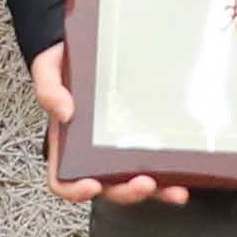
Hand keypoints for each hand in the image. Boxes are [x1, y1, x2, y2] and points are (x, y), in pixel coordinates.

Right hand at [30, 44, 181, 205]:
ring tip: (175, 190)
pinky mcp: (142, 134)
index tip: (91, 186)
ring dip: (157, 191)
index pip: (63, 179)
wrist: (84, 45)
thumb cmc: (63, 62)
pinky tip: (187, 170)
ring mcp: (119, 146)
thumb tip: (64, 112)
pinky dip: (172, 171)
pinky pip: (156, 159)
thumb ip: (50, 90)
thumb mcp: (49, 70)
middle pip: (107, 186)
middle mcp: (93, 151)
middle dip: (126, 191)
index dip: (75, 190)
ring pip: (135, 180)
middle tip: (143, 183)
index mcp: (67, 143)